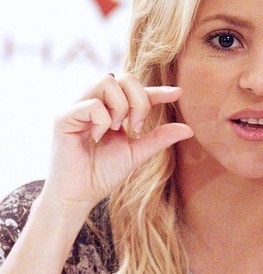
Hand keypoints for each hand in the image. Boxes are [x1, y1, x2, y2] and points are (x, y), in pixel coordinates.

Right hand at [42, 73, 192, 209]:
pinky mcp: (63, 117)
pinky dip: (103, 121)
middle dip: (138, 100)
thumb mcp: (136, 153)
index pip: (135, 90)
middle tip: (137, 127)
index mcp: (109, 109)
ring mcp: (77, 107)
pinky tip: (98, 138)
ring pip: (107, 81)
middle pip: (123, 78)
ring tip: (117, 130)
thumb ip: (158, 138)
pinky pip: (92, 104)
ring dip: (121, 107)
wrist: (80, 195)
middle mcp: (92, 102)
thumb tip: (188, 129)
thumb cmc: (103, 174)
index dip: (157, 90)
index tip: (178, 93)